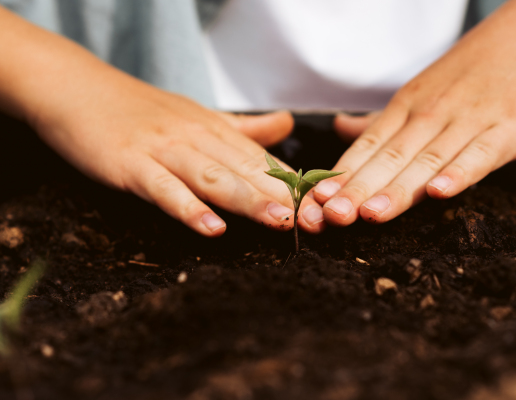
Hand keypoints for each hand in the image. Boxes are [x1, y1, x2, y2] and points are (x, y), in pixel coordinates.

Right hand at [0, 7, 327, 237]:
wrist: (77, 88)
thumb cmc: (140, 109)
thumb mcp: (199, 115)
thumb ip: (245, 127)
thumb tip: (288, 125)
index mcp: (214, 129)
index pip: (262, 158)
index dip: (294, 183)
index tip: (323, 204)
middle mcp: (195, 137)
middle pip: (245, 169)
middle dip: (282, 196)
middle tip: (315, 220)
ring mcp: (164, 150)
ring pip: (213, 177)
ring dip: (247, 201)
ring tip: (279, 223)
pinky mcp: (132, 164)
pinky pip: (164, 189)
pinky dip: (188, 208)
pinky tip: (211, 228)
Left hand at [313, 0, 515, 225]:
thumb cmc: (474, 69)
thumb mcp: (420, 91)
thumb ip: (381, 121)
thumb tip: (340, 129)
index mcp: (406, 109)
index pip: (365, 148)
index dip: (339, 177)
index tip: (313, 204)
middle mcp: (430, 115)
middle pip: (388, 159)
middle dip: (357, 190)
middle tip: (329, 217)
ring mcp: (469, 121)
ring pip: (427, 160)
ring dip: (397, 189)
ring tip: (369, 214)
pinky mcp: (508, 129)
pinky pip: (480, 154)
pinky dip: (460, 173)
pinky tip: (440, 193)